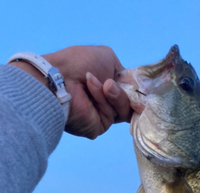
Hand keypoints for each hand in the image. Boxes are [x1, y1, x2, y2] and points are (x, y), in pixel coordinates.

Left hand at [11, 45, 131, 138]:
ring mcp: (103, 116)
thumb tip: (133, 87)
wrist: (60, 79)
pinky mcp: (98, 127)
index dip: (136, 89)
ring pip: (124, 109)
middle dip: (123, 92)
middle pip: (131, 103)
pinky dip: (103, 102)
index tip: (139, 85)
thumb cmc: (79, 63)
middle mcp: (106, 102)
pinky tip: (89, 92)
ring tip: (99, 84)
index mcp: (108, 85)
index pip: (130, 92)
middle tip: (110, 83)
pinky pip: (111, 115)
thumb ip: (124, 72)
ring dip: (113, 94)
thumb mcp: (107, 57)